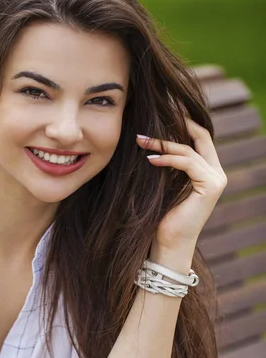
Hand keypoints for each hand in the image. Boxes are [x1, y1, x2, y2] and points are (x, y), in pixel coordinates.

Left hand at [137, 116, 227, 249]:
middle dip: (177, 123)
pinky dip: (167, 159)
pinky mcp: (210, 187)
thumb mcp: (164, 183)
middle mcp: (217, 173)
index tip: (159, 113)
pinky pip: (187, 163)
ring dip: (162, 143)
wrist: (167, 244)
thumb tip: (153, 139)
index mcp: (208, 171)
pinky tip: (150, 160)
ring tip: (141, 141)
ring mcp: (216, 180)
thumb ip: (168, 163)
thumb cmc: (161, 217)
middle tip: (152, 116)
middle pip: (201, 136)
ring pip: (189, 151)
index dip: (183, 122)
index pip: (200, 137)